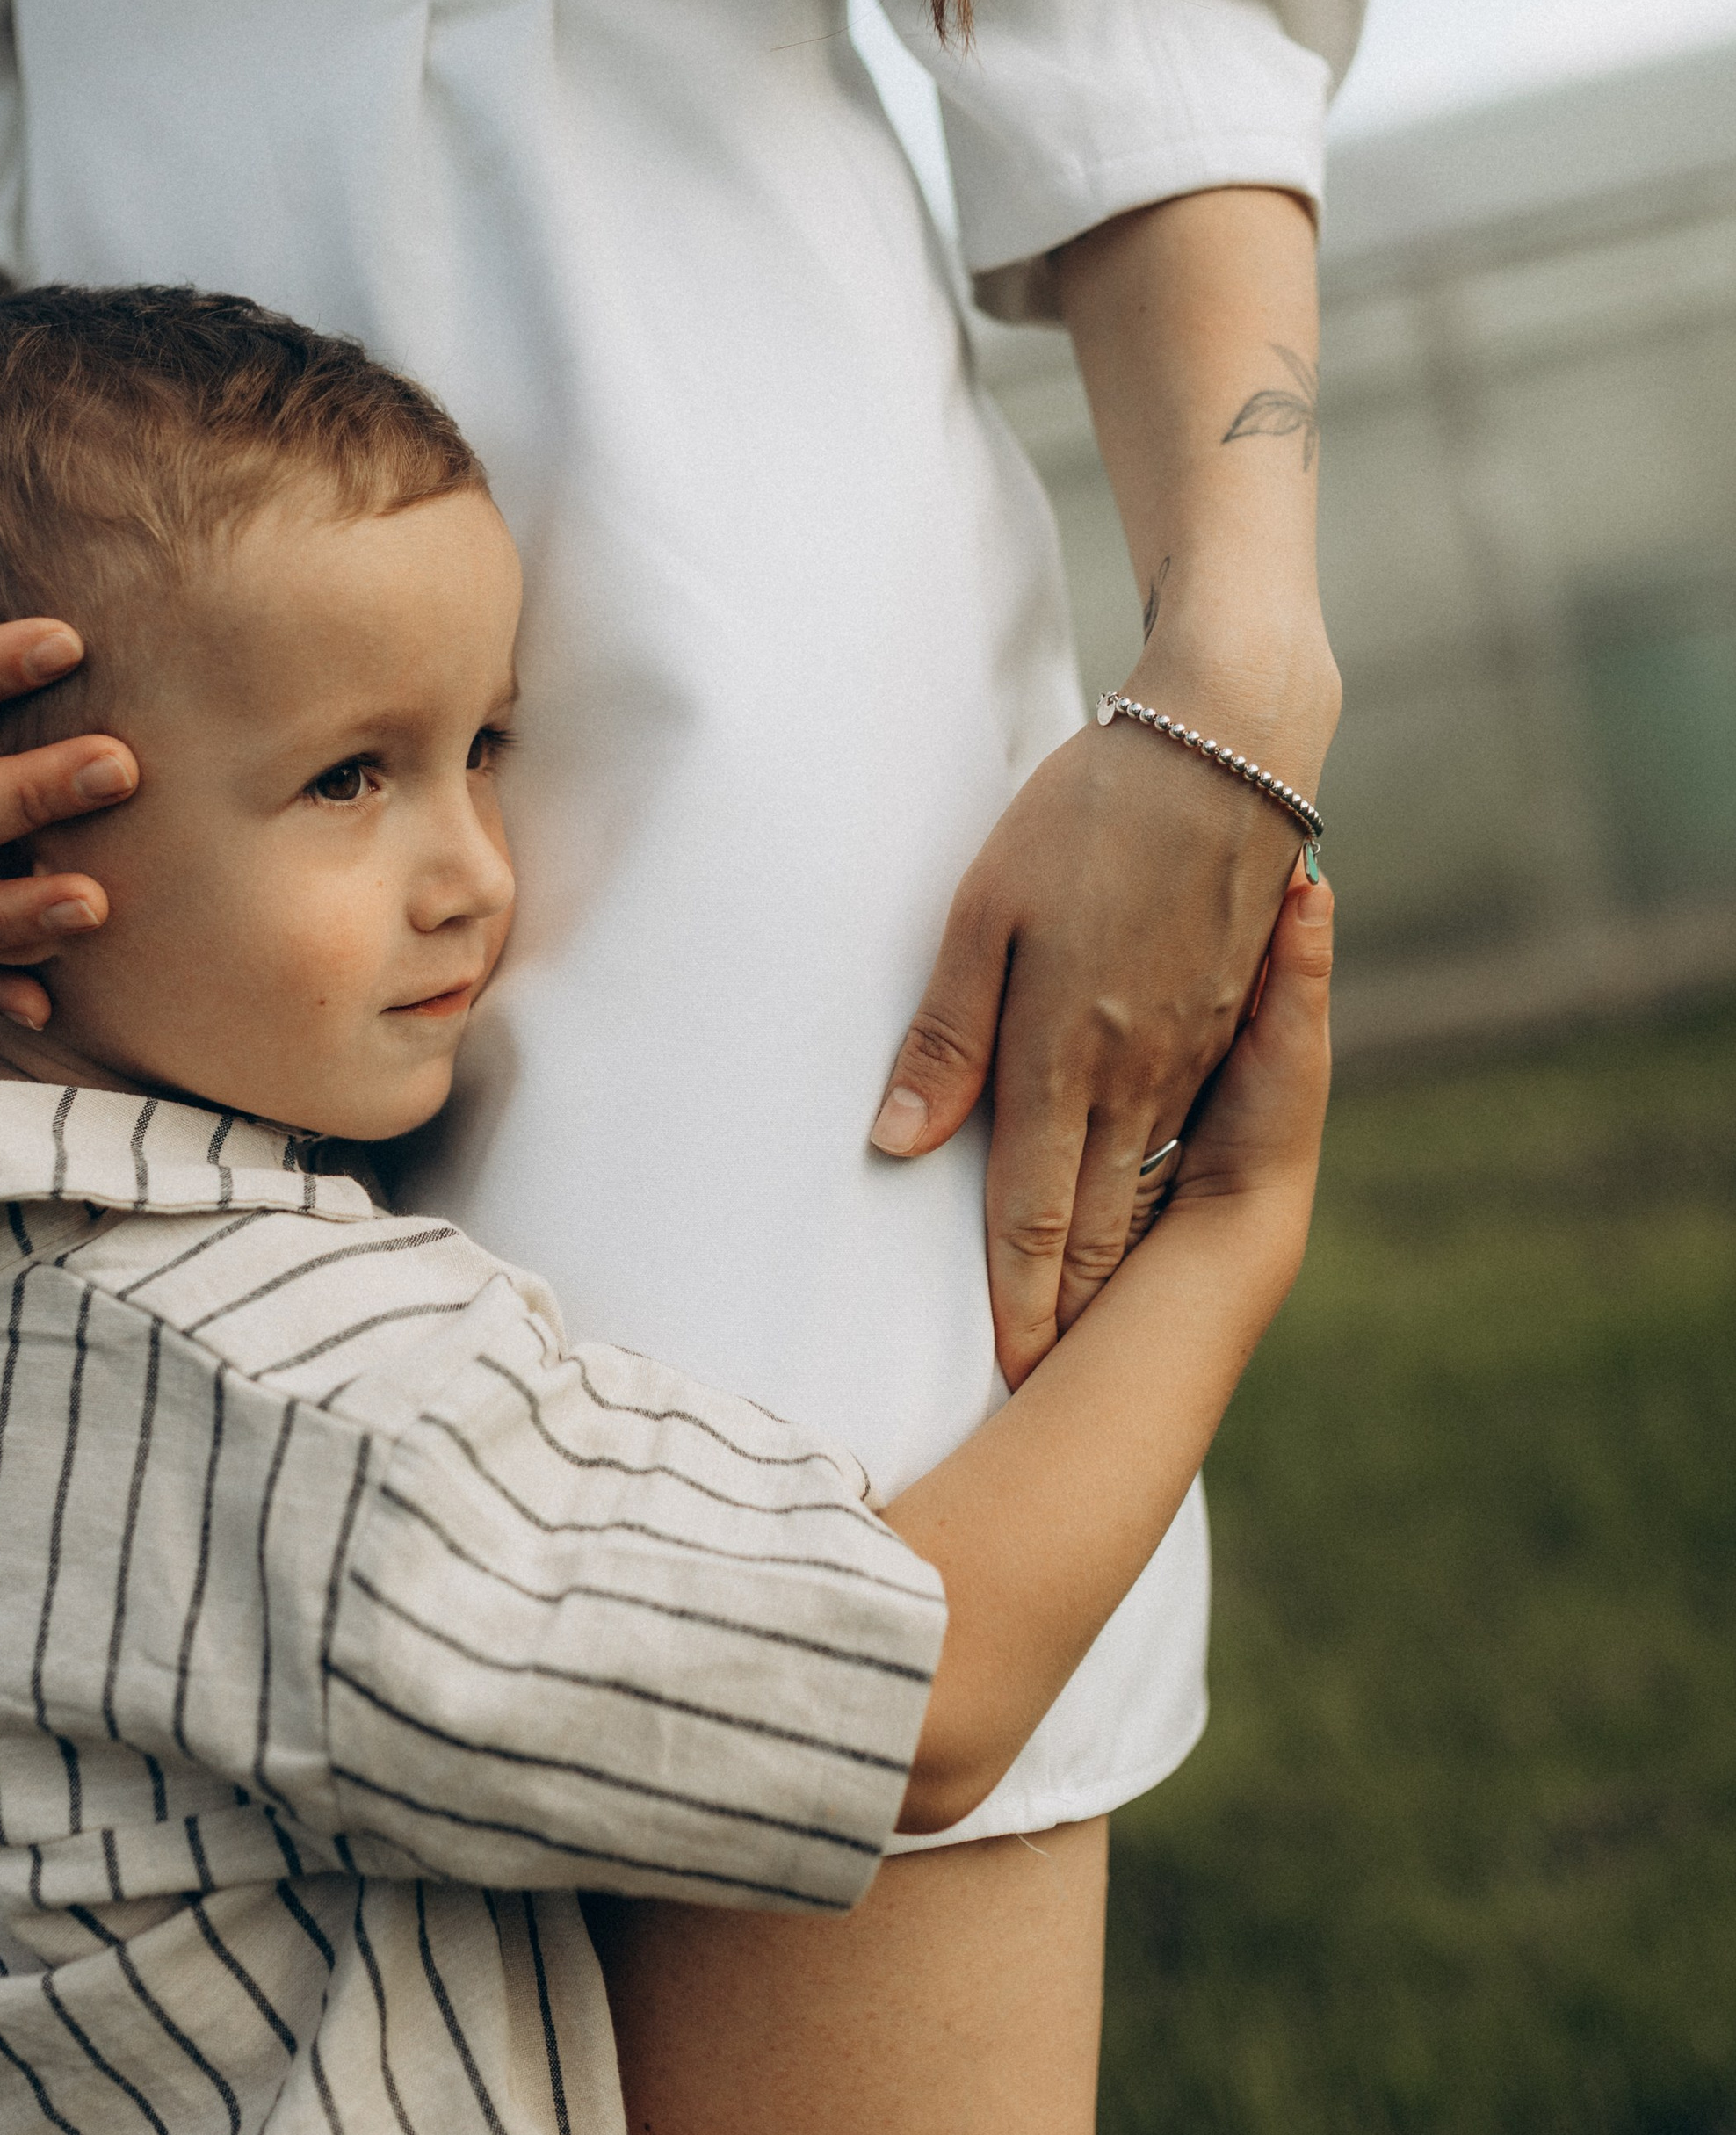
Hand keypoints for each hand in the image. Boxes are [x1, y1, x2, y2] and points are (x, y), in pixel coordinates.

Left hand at [869, 699, 1319, 1387]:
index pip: (1032, 1212)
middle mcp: (1139, 1072)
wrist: (1228, 747)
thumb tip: (901, 1142)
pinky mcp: (1233, 1022)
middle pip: (1100, 1223)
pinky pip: (1194, 1135)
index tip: (1005, 1372)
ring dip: (1122, 1266)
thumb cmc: (1086, 813)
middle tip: (1044, 1386)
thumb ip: (947, 1032)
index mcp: (1066, 1052)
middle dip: (1072, 1311)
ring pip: (1150, 1188)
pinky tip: (1153, 1225)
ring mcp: (1195, 1051)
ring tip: (1094, 1334)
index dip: (1017, 1299)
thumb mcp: (987, 910)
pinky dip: (1169, 1195)